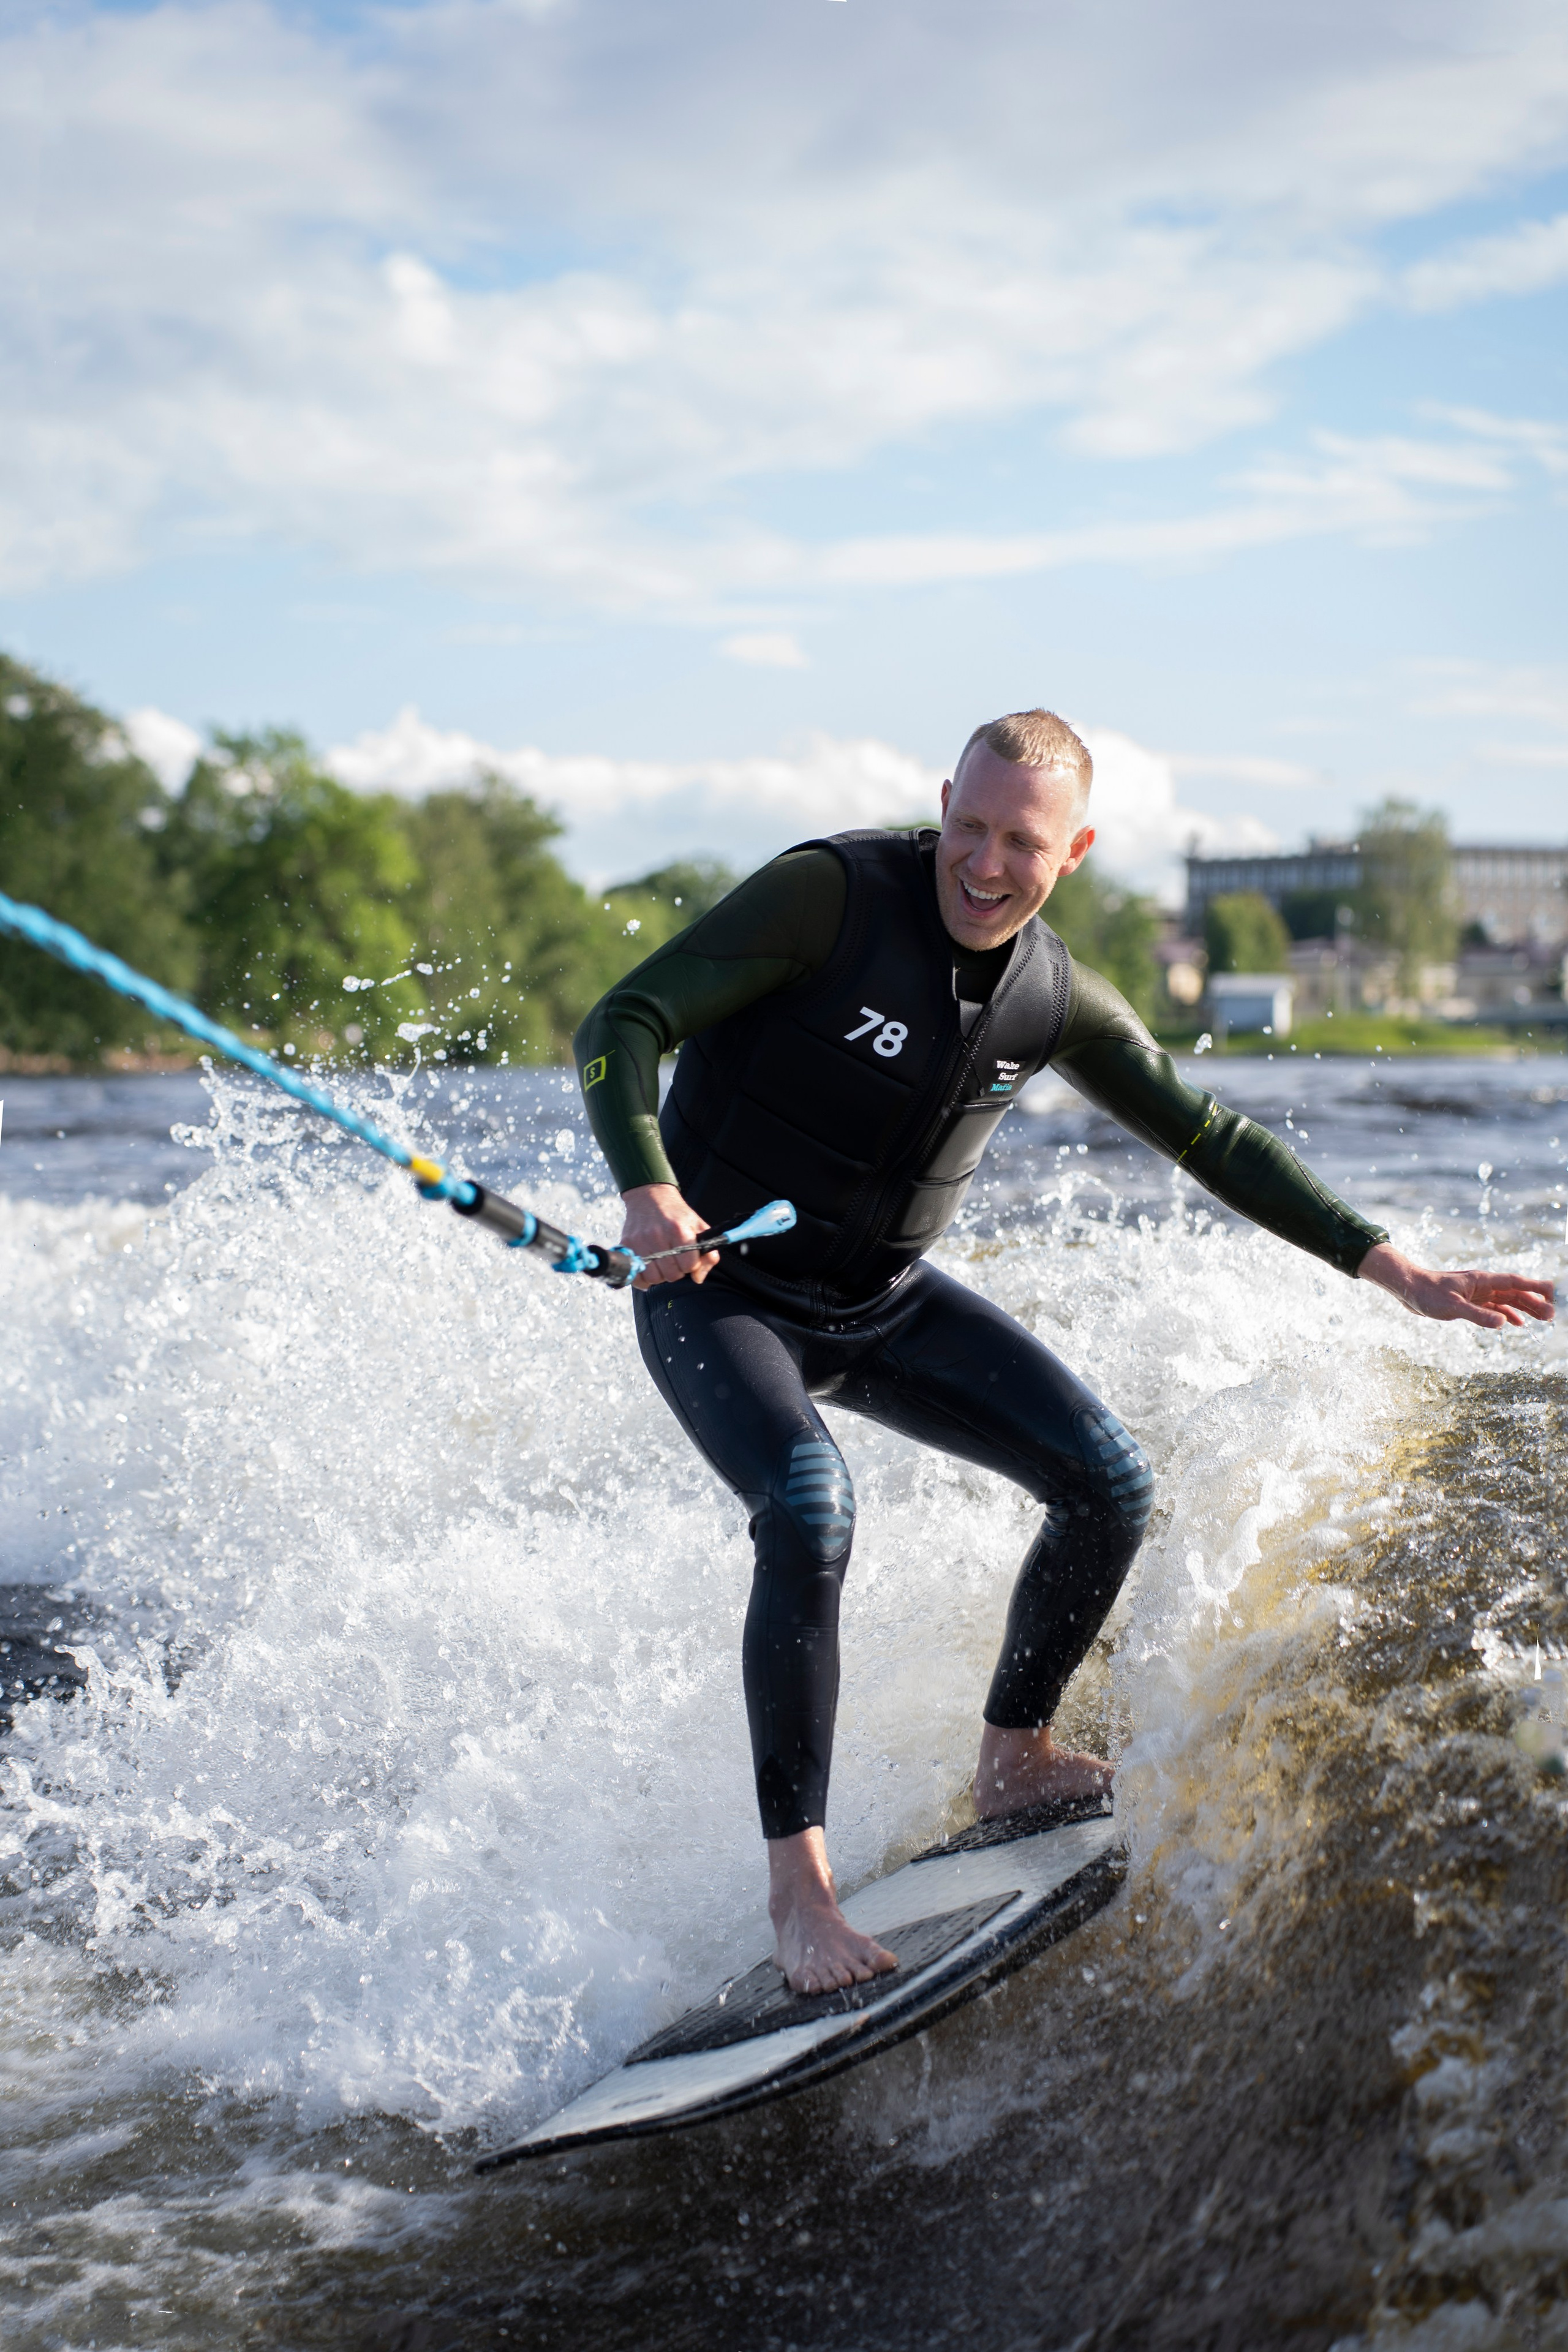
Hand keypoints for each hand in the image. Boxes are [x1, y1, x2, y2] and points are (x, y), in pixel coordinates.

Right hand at [619, 1182, 719, 1290]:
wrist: (650, 1195)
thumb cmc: (676, 1214)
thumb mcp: (698, 1227)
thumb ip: (708, 1254)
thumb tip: (698, 1278)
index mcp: (679, 1231)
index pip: (689, 1265)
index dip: (691, 1265)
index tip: (687, 1258)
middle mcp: (659, 1236)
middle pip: (672, 1274)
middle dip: (676, 1271)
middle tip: (674, 1260)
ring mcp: (640, 1241)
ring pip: (654, 1278)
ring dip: (660, 1275)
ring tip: (661, 1263)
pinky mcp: (627, 1244)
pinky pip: (635, 1276)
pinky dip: (642, 1279)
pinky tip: (648, 1270)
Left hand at [1357, 1241, 1555, 1328]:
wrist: (1407, 1289)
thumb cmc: (1427, 1294)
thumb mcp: (1452, 1307)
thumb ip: (1477, 1315)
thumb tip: (1503, 1323)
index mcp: (1481, 1281)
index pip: (1514, 1282)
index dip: (1533, 1286)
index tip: (1551, 1291)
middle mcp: (1482, 1286)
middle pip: (1515, 1293)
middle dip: (1534, 1302)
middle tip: (1552, 1315)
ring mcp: (1477, 1294)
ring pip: (1507, 1301)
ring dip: (1524, 1309)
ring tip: (1543, 1319)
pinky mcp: (1469, 1302)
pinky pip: (1494, 1308)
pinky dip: (1507, 1314)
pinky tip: (1516, 1323)